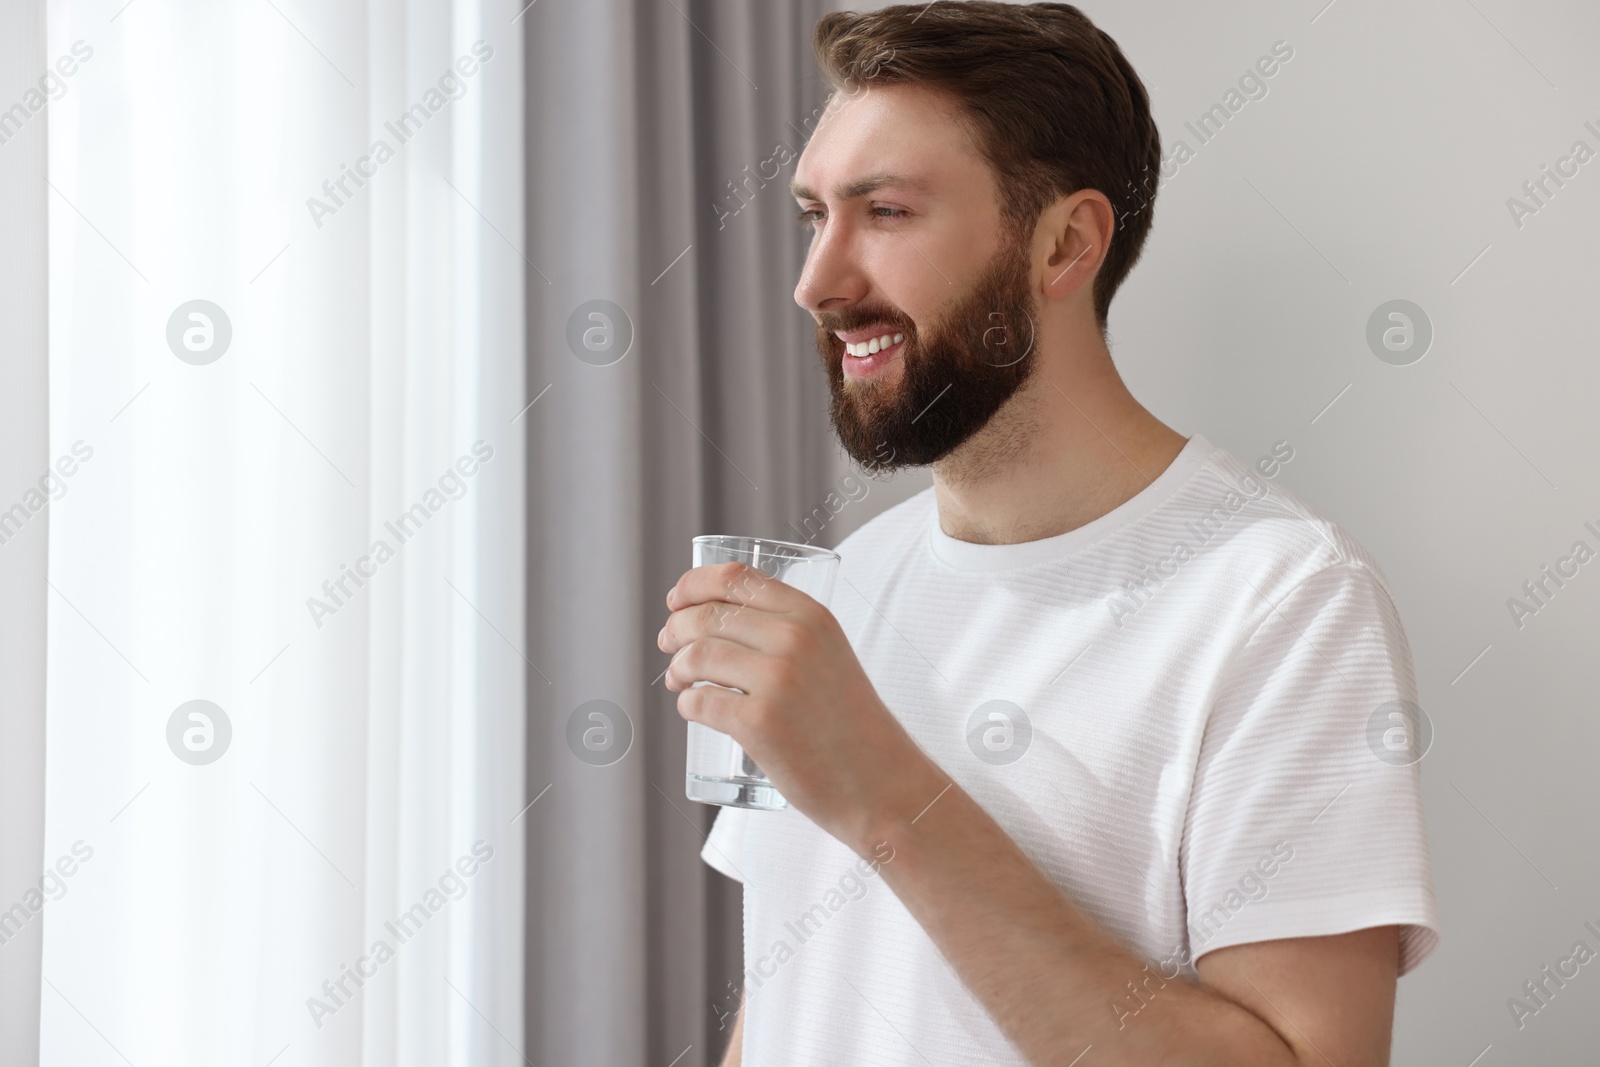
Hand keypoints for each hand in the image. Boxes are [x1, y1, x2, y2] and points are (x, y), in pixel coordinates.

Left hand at [658, 560, 936, 847]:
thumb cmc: (850, 724)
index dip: (693, 584)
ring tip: (679, 681)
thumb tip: (719, 623)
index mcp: (812, 616)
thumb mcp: (830, 656)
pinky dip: (685, 704)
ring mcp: (777, 681)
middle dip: (675, 628)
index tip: (676, 599)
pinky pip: (698, 701)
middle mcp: (795, 639)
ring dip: (676, 667)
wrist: (881, 783)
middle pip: (707, 615)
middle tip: (668, 645)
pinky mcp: (760, 724)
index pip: (735, 577)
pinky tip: (692, 708)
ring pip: (696, 655)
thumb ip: (789, 633)